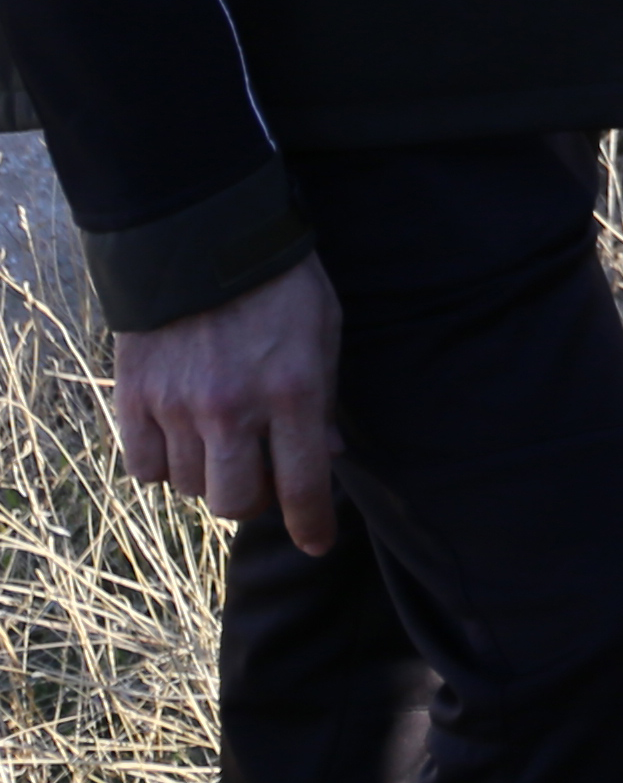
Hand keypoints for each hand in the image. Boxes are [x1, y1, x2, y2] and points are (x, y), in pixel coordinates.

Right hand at [112, 255, 339, 553]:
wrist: (202, 239)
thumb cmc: (278, 284)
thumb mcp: (324, 333)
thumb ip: (323, 400)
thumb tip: (328, 456)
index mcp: (292, 392)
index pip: (303, 485)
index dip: (312, 524)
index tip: (317, 542)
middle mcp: (232, 410)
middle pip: (235, 503)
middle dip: (253, 497)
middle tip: (259, 471)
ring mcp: (177, 407)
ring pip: (190, 488)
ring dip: (209, 476)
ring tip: (220, 440)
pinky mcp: (134, 399)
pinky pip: (145, 469)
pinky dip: (163, 463)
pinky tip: (179, 436)